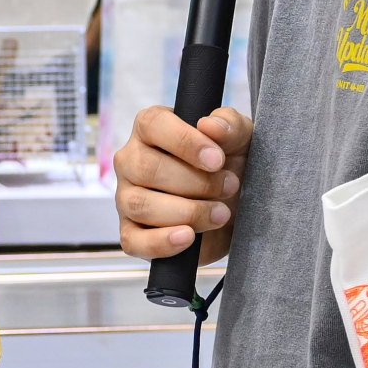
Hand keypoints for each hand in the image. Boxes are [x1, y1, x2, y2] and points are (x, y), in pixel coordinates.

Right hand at [115, 102, 250, 267]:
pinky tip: (188, 237)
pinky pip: (133, 241)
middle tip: (229, 187)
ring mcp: (126, 198)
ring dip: (188, 212)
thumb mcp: (240, 139)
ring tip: (221, 213)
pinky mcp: (131, 232)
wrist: (236, 206)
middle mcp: (131, 160)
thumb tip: (209, 125)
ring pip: (141, 205)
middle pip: (146, 169)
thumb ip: (229, 125)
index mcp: (150, 128)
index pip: (152, 125)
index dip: (185, 142)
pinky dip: (161, 242)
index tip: (217, 160)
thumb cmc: (230, 164)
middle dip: (195, 182)